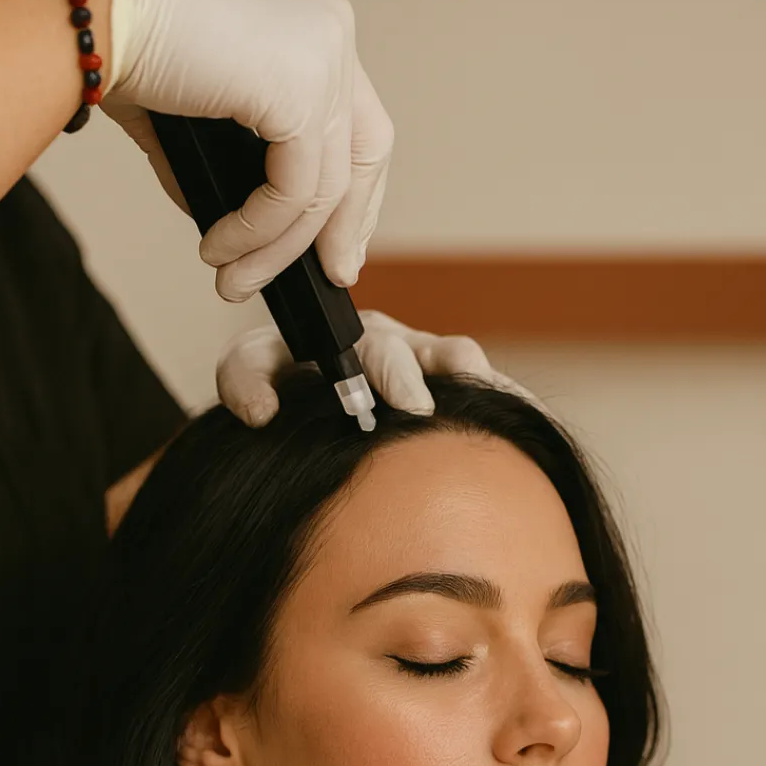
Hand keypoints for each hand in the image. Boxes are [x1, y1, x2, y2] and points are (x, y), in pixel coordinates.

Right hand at [104, 0, 392, 302]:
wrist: (95, 12)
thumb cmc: (126, 37)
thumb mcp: (190, 114)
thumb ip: (221, 163)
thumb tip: (229, 226)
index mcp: (312, 28)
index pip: (359, 123)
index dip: (355, 192)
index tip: (338, 245)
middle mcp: (330, 33)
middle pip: (366, 153)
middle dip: (345, 228)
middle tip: (325, 278)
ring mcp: (322, 58)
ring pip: (324, 187)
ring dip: (278, 249)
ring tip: (235, 279)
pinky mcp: (300, 90)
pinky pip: (293, 192)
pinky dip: (258, 233)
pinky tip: (221, 248)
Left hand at [216, 310, 503, 427]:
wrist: (293, 386)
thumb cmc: (274, 375)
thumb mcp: (248, 368)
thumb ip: (243, 381)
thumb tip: (262, 412)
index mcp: (350, 337)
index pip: (375, 348)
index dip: (394, 374)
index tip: (410, 406)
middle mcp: (393, 344)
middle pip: (426, 354)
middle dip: (431, 382)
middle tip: (430, 413)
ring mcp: (423, 364)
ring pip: (462, 363)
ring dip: (481, 383)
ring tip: (504, 410)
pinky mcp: (445, 388)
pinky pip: (482, 390)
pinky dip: (506, 401)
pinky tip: (522, 429)